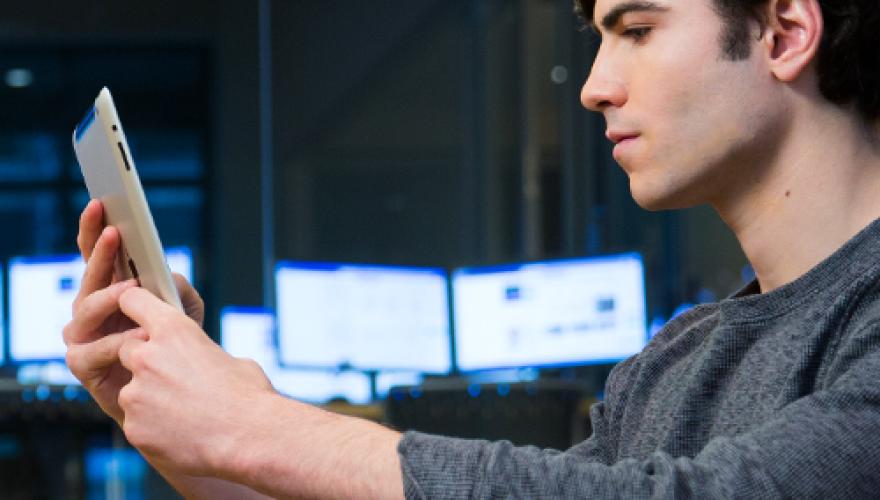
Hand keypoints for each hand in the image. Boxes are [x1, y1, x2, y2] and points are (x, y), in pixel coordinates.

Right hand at [64, 199, 204, 422]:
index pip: (98, 254)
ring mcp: (84, 336)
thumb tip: (167, 276)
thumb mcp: (185, 310)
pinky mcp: (84, 366)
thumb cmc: (178, 346)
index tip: (101, 203)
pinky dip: (118, 342)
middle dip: (101, 252)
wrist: (178, 394)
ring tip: (132, 290)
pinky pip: (93, 349)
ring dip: (110, 297)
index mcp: (112, 289)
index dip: (95, 229)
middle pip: (89, 275)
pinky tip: (137, 336)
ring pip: (85, 308)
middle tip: (115, 232)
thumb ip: (177, 288)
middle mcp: (92, 309)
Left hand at [115, 287, 275, 476]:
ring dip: (149, 399)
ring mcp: (136, 394)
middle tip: (173, 380)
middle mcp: (148, 357)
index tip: (138, 315)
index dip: (135, 307)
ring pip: (131, 392)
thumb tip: (205, 361)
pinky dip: (153, 428)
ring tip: (185, 414)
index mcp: (174, 330)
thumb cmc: (250, 397)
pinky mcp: (133, 427)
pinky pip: (136, 423)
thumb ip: (204, 354)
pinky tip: (181, 434)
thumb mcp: (232, 360)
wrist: (249, 439)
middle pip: (127, 351)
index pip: (134, 301)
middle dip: (144, 363)